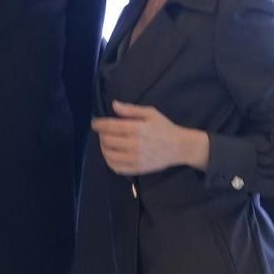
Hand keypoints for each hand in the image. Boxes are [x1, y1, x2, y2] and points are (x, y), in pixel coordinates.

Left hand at [91, 100, 208, 175]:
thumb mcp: (150, 113)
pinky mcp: (137, 169)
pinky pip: (117, 168)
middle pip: (107, 141)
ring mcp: (135, 159)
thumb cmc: (164, 128)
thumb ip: (130, 109)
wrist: (179, 147)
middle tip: (103, 132)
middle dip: (101, 135)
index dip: (99, 124)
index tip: (95, 123)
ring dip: (103, 148)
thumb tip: (114, 105)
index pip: (110, 126)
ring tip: (105, 143)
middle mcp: (134, 145)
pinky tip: (111, 155)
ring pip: (110, 155)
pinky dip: (109, 162)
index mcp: (137, 128)